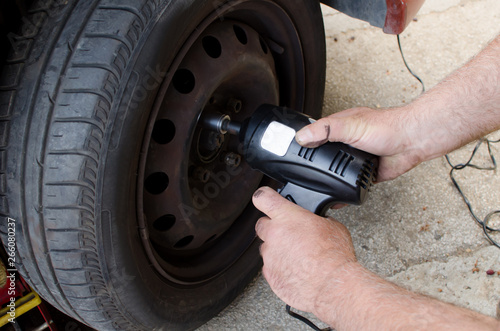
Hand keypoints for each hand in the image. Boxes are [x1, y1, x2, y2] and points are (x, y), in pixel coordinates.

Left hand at [253, 186, 356, 313]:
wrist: (333, 285)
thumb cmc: (334, 256)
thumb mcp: (333, 226)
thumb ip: (317, 220)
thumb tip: (318, 222)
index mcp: (287, 216)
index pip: (262, 197)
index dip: (263, 197)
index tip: (265, 199)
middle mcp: (273, 234)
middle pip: (261, 224)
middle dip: (273, 228)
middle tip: (289, 234)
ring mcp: (269, 256)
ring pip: (266, 248)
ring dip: (277, 249)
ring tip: (298, 256)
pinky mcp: (270, 275)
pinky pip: (270, 267)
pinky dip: (280, 267)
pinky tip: (296, 270)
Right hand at [295, 107, 421, 181]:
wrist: (412, 142)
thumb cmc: (387, 127)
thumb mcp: (351, 125)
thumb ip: (326, 130)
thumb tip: (302, 136)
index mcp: (339, 127)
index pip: (314, 134)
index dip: (301, 142)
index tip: (287, 150)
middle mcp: (345, 142)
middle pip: (322, 154)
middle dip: (312, 164)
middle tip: (297, 173)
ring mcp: (354, 158)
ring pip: (335, 170)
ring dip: (327, 178)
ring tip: (312, 186)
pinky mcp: (364, 173)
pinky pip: (349, 184)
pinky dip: (341, 191)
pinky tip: (333, 196)